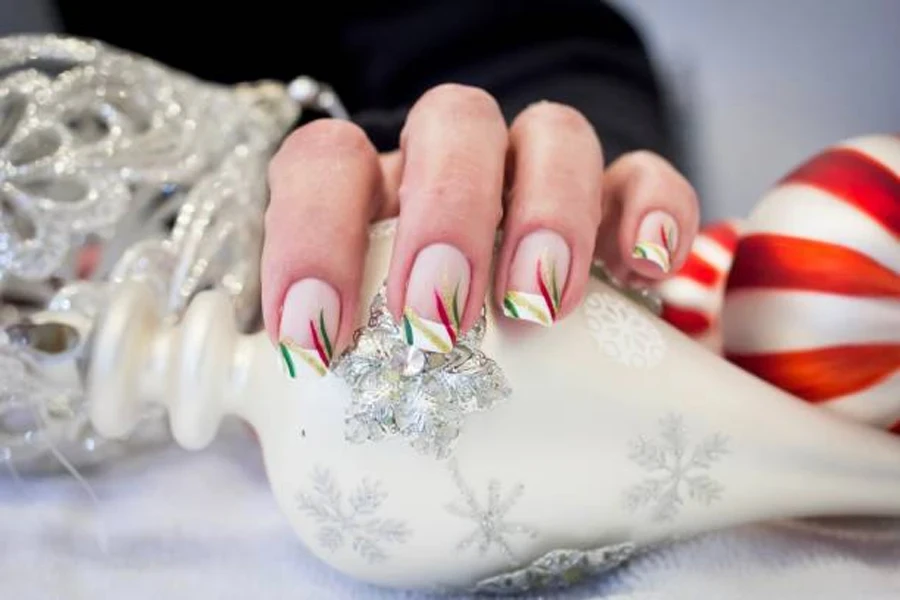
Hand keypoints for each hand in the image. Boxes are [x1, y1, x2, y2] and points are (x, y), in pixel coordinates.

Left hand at [262, 84, 697, 374]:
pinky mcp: (626, 212)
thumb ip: (308, 370)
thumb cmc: (433, 373)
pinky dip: (653, 212)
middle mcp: (458, 173)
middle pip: (450, 123)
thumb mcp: (359, 371)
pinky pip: (649, 178)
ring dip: (545, 210)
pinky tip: (645, 271)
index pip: (323, 162)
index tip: (316, 337)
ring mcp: (547, 184)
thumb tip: (232, 404)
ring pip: (554, 132)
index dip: (307, 233)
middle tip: (436, 317)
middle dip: (442, 211)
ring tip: (538, 301)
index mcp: (374, 200)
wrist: (549, 385)